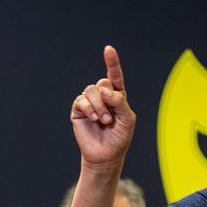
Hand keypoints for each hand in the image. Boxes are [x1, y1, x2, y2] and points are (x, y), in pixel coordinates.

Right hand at [71, 46, 135, 167]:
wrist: (105, 156)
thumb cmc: (119, 138)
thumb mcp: (127, 120)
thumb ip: (120, 102)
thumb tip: (104, 89)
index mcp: (117, 96)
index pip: (115, 76)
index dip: (112, 62)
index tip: (108, 50)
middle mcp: (103, 96)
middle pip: (102, 83)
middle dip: (107, 99)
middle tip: (110, 118)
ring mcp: (90, 102)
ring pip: (91, 90)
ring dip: (99, 106)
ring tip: (103, 121)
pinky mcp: (79, 110)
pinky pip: (81, 100)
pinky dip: (89, 109)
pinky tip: (94, 119)